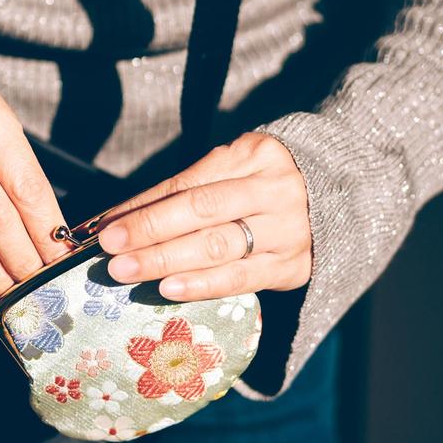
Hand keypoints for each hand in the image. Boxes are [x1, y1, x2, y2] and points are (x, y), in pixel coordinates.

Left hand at [97, 133, 310, 300]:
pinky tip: (169, 288)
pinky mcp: (294, 267)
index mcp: (256, 154)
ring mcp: (290, 230)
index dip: (143, 206)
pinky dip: (201, 284)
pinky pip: (241, 279)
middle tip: (110, 249)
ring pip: (218, 246)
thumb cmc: (262, 186)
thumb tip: (117, 219)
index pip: (188, 183)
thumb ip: (181, 191)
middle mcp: (276, 190)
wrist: (337, 203)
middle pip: (201, 210)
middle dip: (149, 231)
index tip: (105, 226)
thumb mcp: (230, 170)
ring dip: (165, 260)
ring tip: (127, 270)